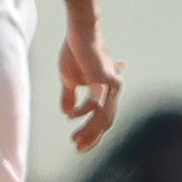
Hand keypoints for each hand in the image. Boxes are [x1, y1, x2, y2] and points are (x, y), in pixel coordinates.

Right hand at [58, 27, 124, 152]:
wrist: (80, 33)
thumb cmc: (76, 53)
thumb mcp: (70, 79)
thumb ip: (70, 97)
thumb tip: (67, 114)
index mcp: (108, 90)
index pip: (104, 118)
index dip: (93, 134)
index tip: (79, 145)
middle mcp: (114, 89)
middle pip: (106, 122)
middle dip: (92, 137)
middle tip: (77, 148)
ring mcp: (112, 85)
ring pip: (103, 117)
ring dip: (89, 131)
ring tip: (75, 139)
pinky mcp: (105, 80)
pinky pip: (96, 104)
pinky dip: (83, 112)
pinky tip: (71, 115)